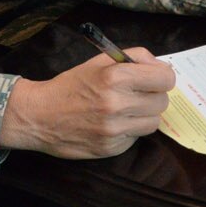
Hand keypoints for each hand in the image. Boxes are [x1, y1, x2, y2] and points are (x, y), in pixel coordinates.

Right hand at [0, 49, 175, 158]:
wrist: (39, 116)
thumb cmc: (72, 85)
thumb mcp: (100, 61)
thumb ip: (135, 58)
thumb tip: (162, 67)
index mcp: (116, 77)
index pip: (166, 79)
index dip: (163, 77)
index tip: (155, 79)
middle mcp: (117, 104)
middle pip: (162, 102)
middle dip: (153, 96)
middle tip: (137, 94)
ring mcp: (114, 129)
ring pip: (153, 122)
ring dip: (144, 115)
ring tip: (126, 109)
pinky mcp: (110, 148)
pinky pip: (136, 137)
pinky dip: (129, 130)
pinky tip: (112, 123)